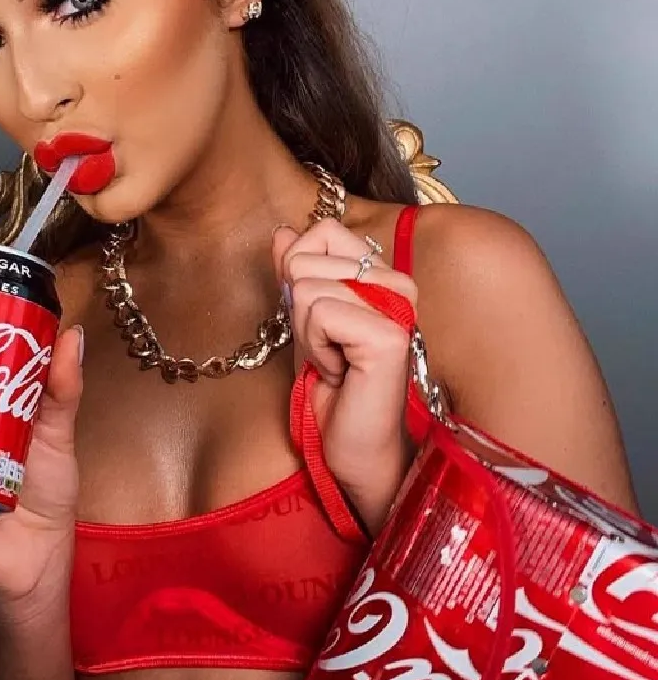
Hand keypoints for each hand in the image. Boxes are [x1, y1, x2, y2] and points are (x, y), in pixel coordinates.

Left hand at [273, 218, 416, 525]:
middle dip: (298, 310)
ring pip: (307, 286)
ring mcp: (398, 306)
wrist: (350, 449)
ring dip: (307, 334)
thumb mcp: (303, 321)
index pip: (322, 231)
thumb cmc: (331, 390)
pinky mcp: (389, 334)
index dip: (299, 275)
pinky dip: (316, 349)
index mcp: (381, 273)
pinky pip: (319, 313)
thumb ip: (295, 273)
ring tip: (335, 362)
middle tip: (328, 350)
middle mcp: (397, 282)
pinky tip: (339, 373)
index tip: (319, 323)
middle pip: (306, 257)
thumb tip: (282, 232)